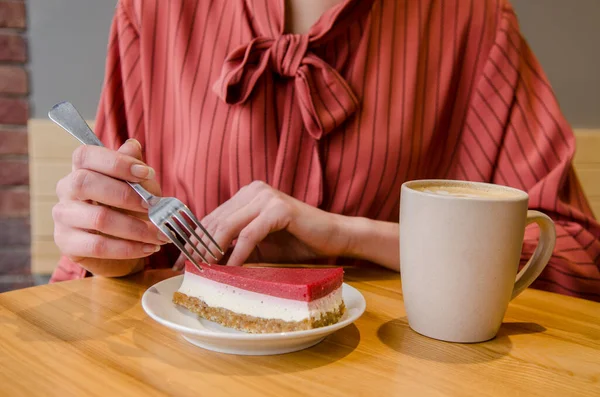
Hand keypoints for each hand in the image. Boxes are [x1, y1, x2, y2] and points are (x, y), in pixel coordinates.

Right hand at [53, 139, 169, 276]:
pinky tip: (148, 248)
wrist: (121, 247)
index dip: (116, 162)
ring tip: (160, 234)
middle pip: (85, 182)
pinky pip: (98, 246)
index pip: (86, 155)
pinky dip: (128, 248)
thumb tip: (133, 146)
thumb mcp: (139, 187)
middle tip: (153, 206)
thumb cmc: (129, 209)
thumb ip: (135, 170)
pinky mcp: (66, 243)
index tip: (146, 173)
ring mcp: (63, 216)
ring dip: (136, 228)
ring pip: (98, 218)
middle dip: (125, 195)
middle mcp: (66, 189)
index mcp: (81, 169)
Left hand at [173, 181, 350, 269]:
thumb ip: (233, 247)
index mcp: (246, 195)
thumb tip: (202, 263)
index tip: (180, 263)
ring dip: (212, 252)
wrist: (332, 237)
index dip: (192, 241)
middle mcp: (253, 190)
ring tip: (203, 272)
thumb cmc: (296, 242)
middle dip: (197, 248)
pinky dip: (237, 254)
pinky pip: (250, 234)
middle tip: (186, 271)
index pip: (211, 218)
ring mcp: (266, 197)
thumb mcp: (258, 246)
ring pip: (228, 226)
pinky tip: (230, 270)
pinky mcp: (279, 208)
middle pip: (215, 221)